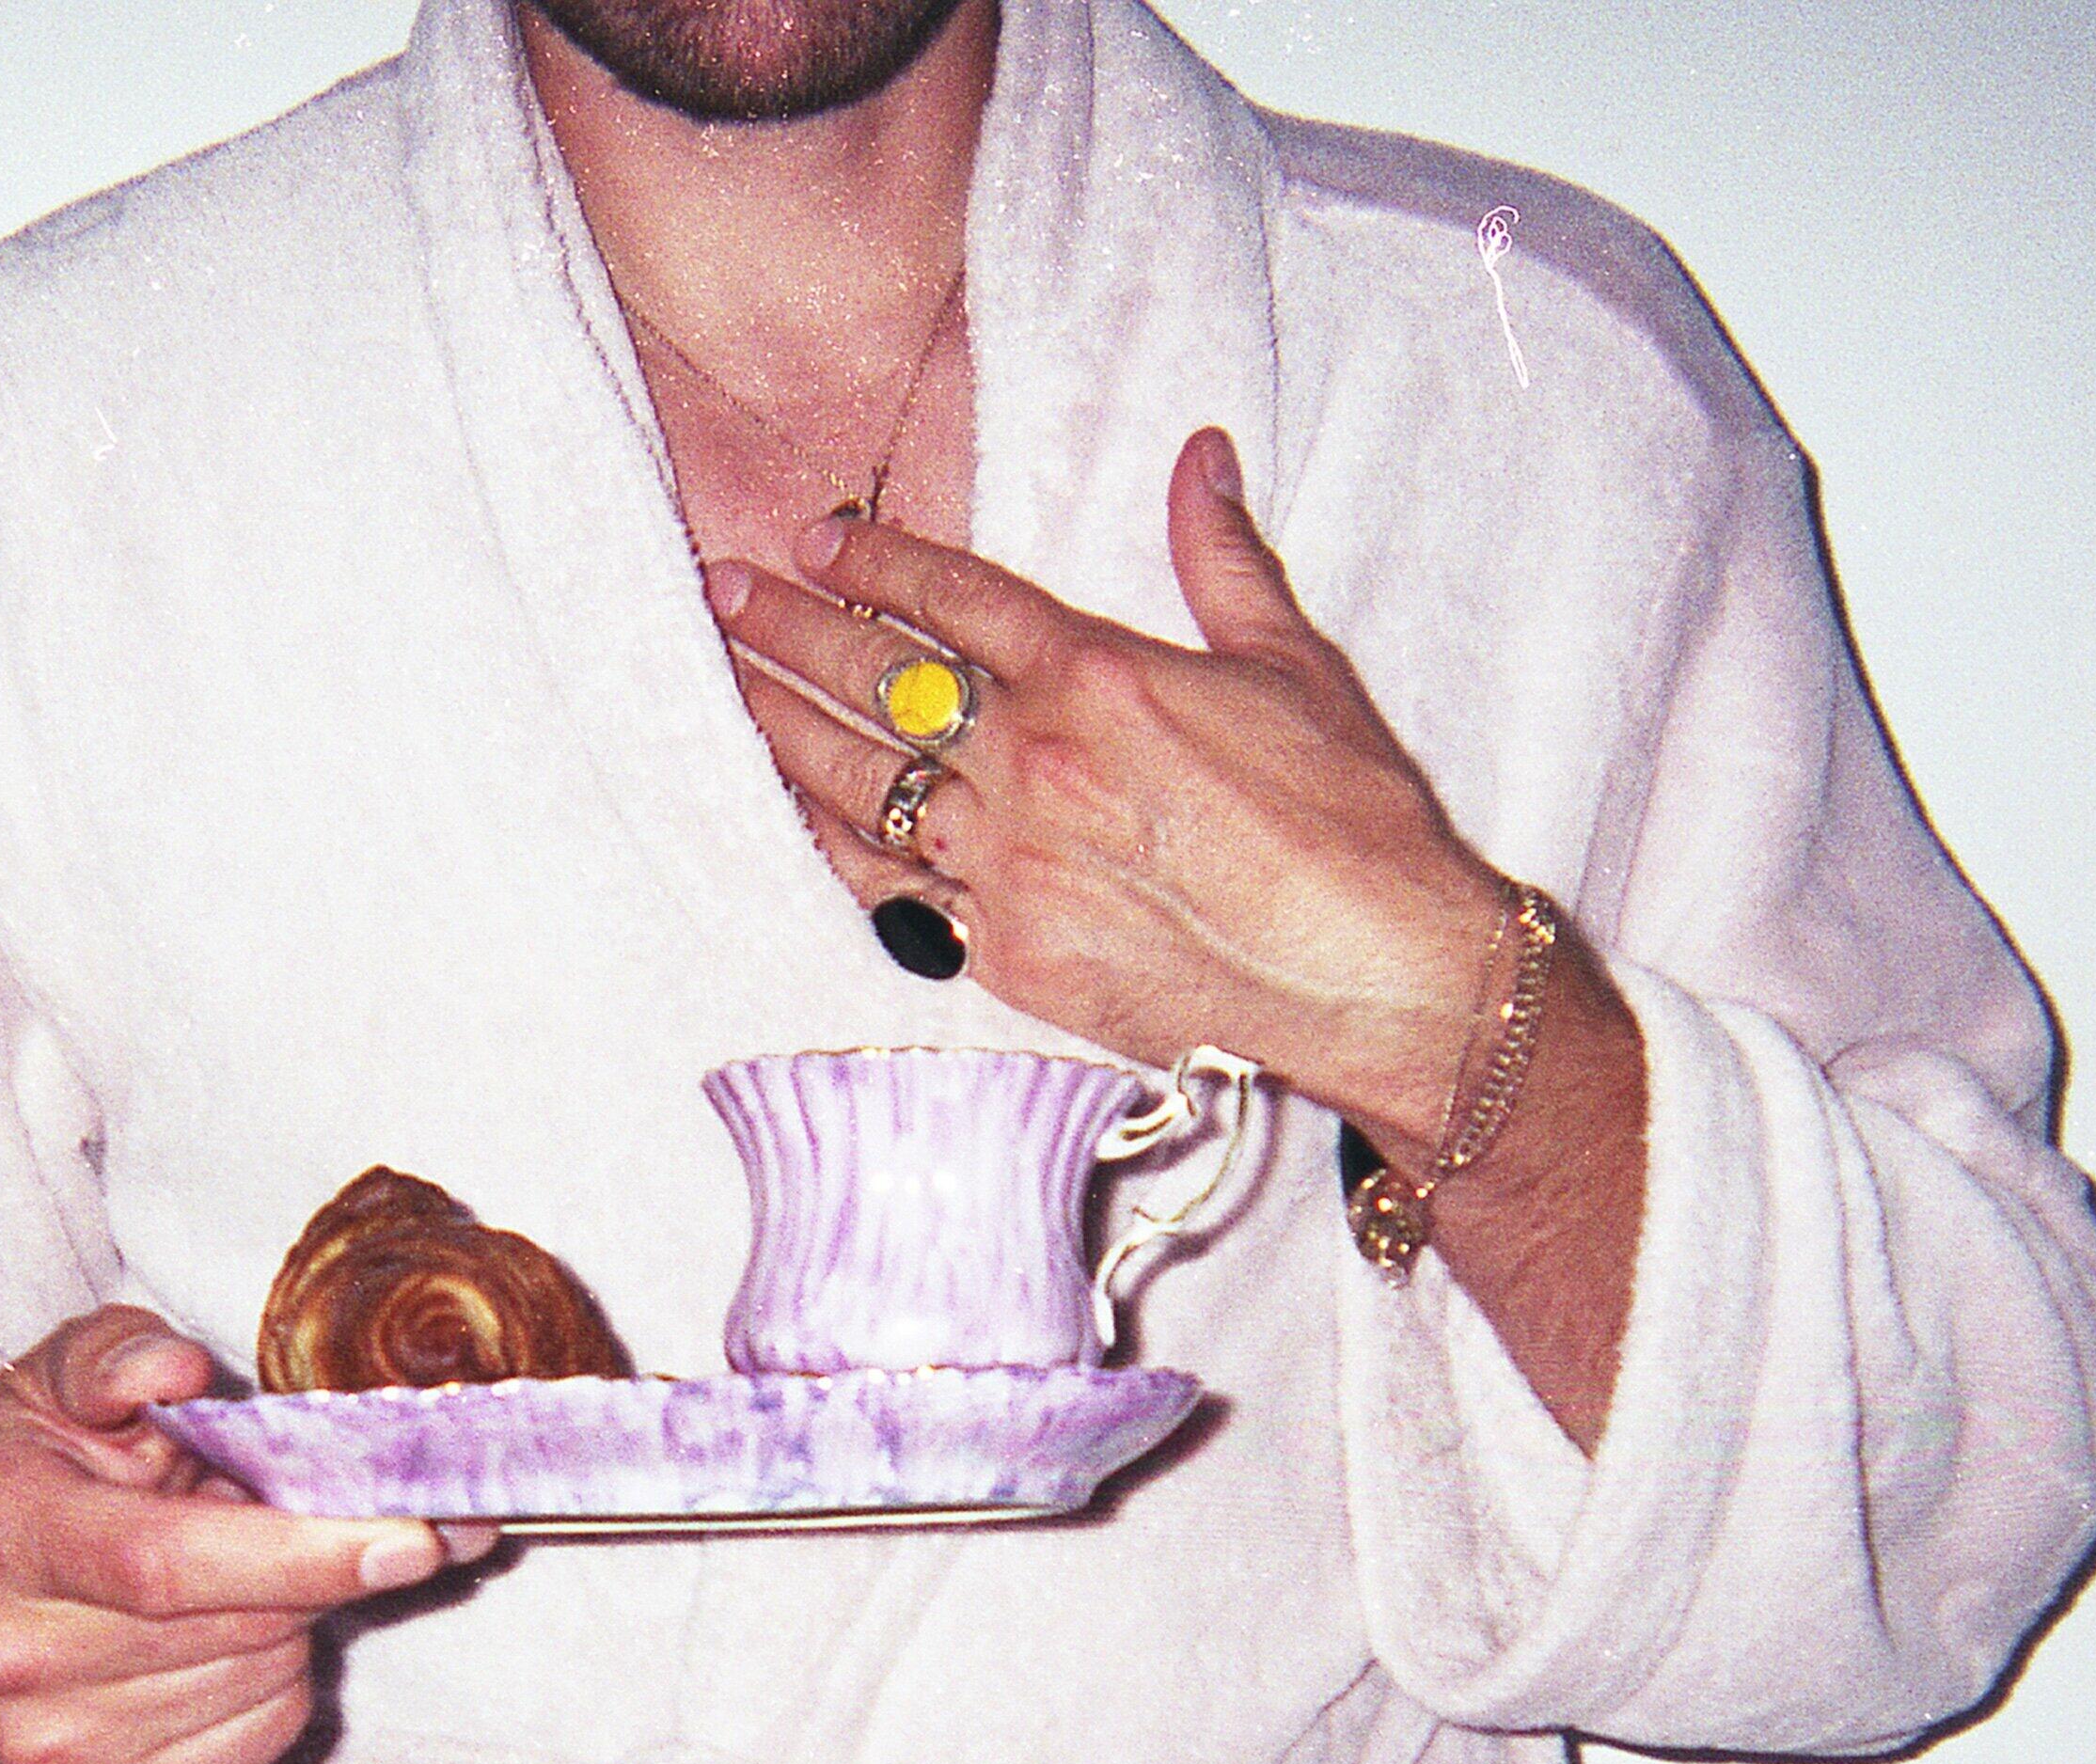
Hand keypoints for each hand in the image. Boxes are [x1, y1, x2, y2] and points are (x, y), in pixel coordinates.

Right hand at [0, 1305, 494, 1763]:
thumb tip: (177, 1371)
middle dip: (320, 1570)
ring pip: (261, 1683)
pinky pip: (258, 1743)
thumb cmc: (49, 1468)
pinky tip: (227, 1646)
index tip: (410, 1536)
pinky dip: (277, 1690)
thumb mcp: (65, 1378)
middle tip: (335, 1522)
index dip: (298, 1553)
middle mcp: (6, 1655)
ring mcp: (48, 1748)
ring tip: (242, 1580)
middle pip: (235, 1627)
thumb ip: (119, 1355)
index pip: (163, 1562)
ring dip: (294, 1625)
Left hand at [705, 425, 1506, 1156]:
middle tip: (723, 594)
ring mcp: (1010, 867)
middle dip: (790, 631)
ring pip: (864, 789)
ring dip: (785, 732)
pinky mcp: (1009, 958)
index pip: (955, 601)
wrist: (1372, 973)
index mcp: (1099, 675)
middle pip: (880, 686)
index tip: (814, 540)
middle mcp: (1034, 765)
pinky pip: (897, 897)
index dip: (876, 563)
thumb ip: (1223, 559)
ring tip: (730, 690)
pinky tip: (798, 817)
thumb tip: (1200, 457)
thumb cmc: (1351, 824)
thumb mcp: (1294, 666)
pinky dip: (839, 852)